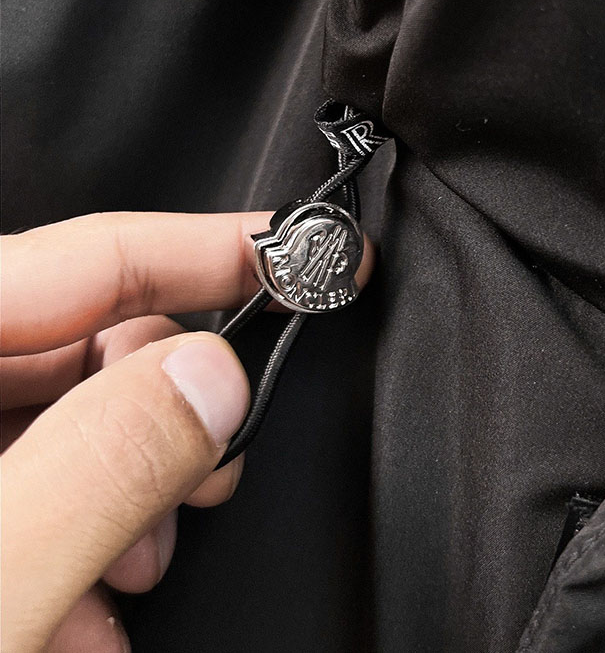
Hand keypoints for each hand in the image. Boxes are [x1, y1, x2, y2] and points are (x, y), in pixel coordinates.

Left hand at [0, 211, 372, 652]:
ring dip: (131, 500)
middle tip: (222, 461)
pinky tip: (84, 619)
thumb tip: (211, 378)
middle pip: (93, 347)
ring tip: (133, 577)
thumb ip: (101, 463)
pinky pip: (36, 491)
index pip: (95, 257)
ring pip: (75, 426)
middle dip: (175, 409)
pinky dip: (81, 545)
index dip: (216, 248)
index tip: (310, 253)